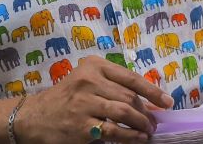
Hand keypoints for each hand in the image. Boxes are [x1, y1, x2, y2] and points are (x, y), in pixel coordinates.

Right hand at [16, 55, 173, 143]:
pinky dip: (130, 136)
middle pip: (129, 97)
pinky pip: (113, 131)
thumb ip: (112, 85)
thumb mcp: (86, 80)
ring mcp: (85, 103)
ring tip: (148, 131)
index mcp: (93, 66)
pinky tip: (137, 139)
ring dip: (141, 124)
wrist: (35, 117)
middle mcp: (89, 81)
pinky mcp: (82, 126)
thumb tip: (147, 100)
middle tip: (154, 122)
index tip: (167, 102)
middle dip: (147, 112)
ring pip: (124, 112)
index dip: (152, 91)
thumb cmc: (66, 97)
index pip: (130, 78)